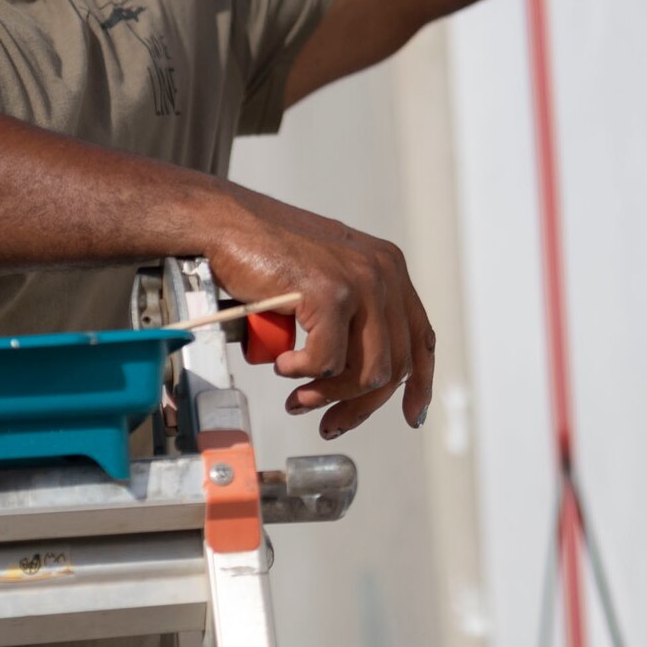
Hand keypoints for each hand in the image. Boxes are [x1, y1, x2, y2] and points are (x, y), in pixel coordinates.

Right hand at [202, 182, 434, 438]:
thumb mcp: (327, 279)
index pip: (420, 338)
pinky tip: (282, 363)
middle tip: (327, 421)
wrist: (226, 225)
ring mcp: (360, 280)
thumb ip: (353, 313)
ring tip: (298, 396)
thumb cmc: (265, 254)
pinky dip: (301, 373)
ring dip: (327, 393)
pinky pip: (327, 361)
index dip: (420, 384)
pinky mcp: (330, 293)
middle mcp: (382, 271)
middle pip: (395, 364)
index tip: (412, 417)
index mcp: (388, 268)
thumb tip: (364, 374)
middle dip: (358, 404)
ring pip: (365, 371)